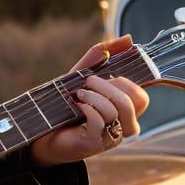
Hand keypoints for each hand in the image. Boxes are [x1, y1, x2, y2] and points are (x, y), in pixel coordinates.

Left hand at [30, 34, 150, 166]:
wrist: (43, 130)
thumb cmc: (66, 103)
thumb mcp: (82, 74)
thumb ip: (103, 55)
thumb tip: (129, 39)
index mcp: (126, 111)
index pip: (142, 96)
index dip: (125, 82)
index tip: (104, 76)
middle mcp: (123, 126)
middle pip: (134, 101)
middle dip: (108, 85)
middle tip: (88, 82)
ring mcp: (111, 137)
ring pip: (115, 110)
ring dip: (94, 95)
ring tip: (78, 94)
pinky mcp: (94, 144)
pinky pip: (99, 122)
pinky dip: (87, 108)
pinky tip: (76, 106)